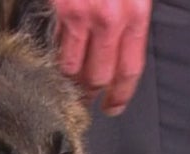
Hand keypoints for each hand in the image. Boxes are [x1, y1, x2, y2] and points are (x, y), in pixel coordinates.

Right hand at [50, 0, 151, 115]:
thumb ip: (131, 20)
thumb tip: (123, 51)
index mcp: (135, 14)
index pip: (128, 69)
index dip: (120, 94)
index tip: (113, 107)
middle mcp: (108, 19)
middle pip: (98, 76)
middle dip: (90, 93)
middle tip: (85, 101)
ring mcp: (80, 16)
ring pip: (71, 67)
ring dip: (68, 79)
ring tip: (65, 84)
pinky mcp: (57, 10)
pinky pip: (54, 46)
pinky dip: (54, 56)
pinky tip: (53, 59)